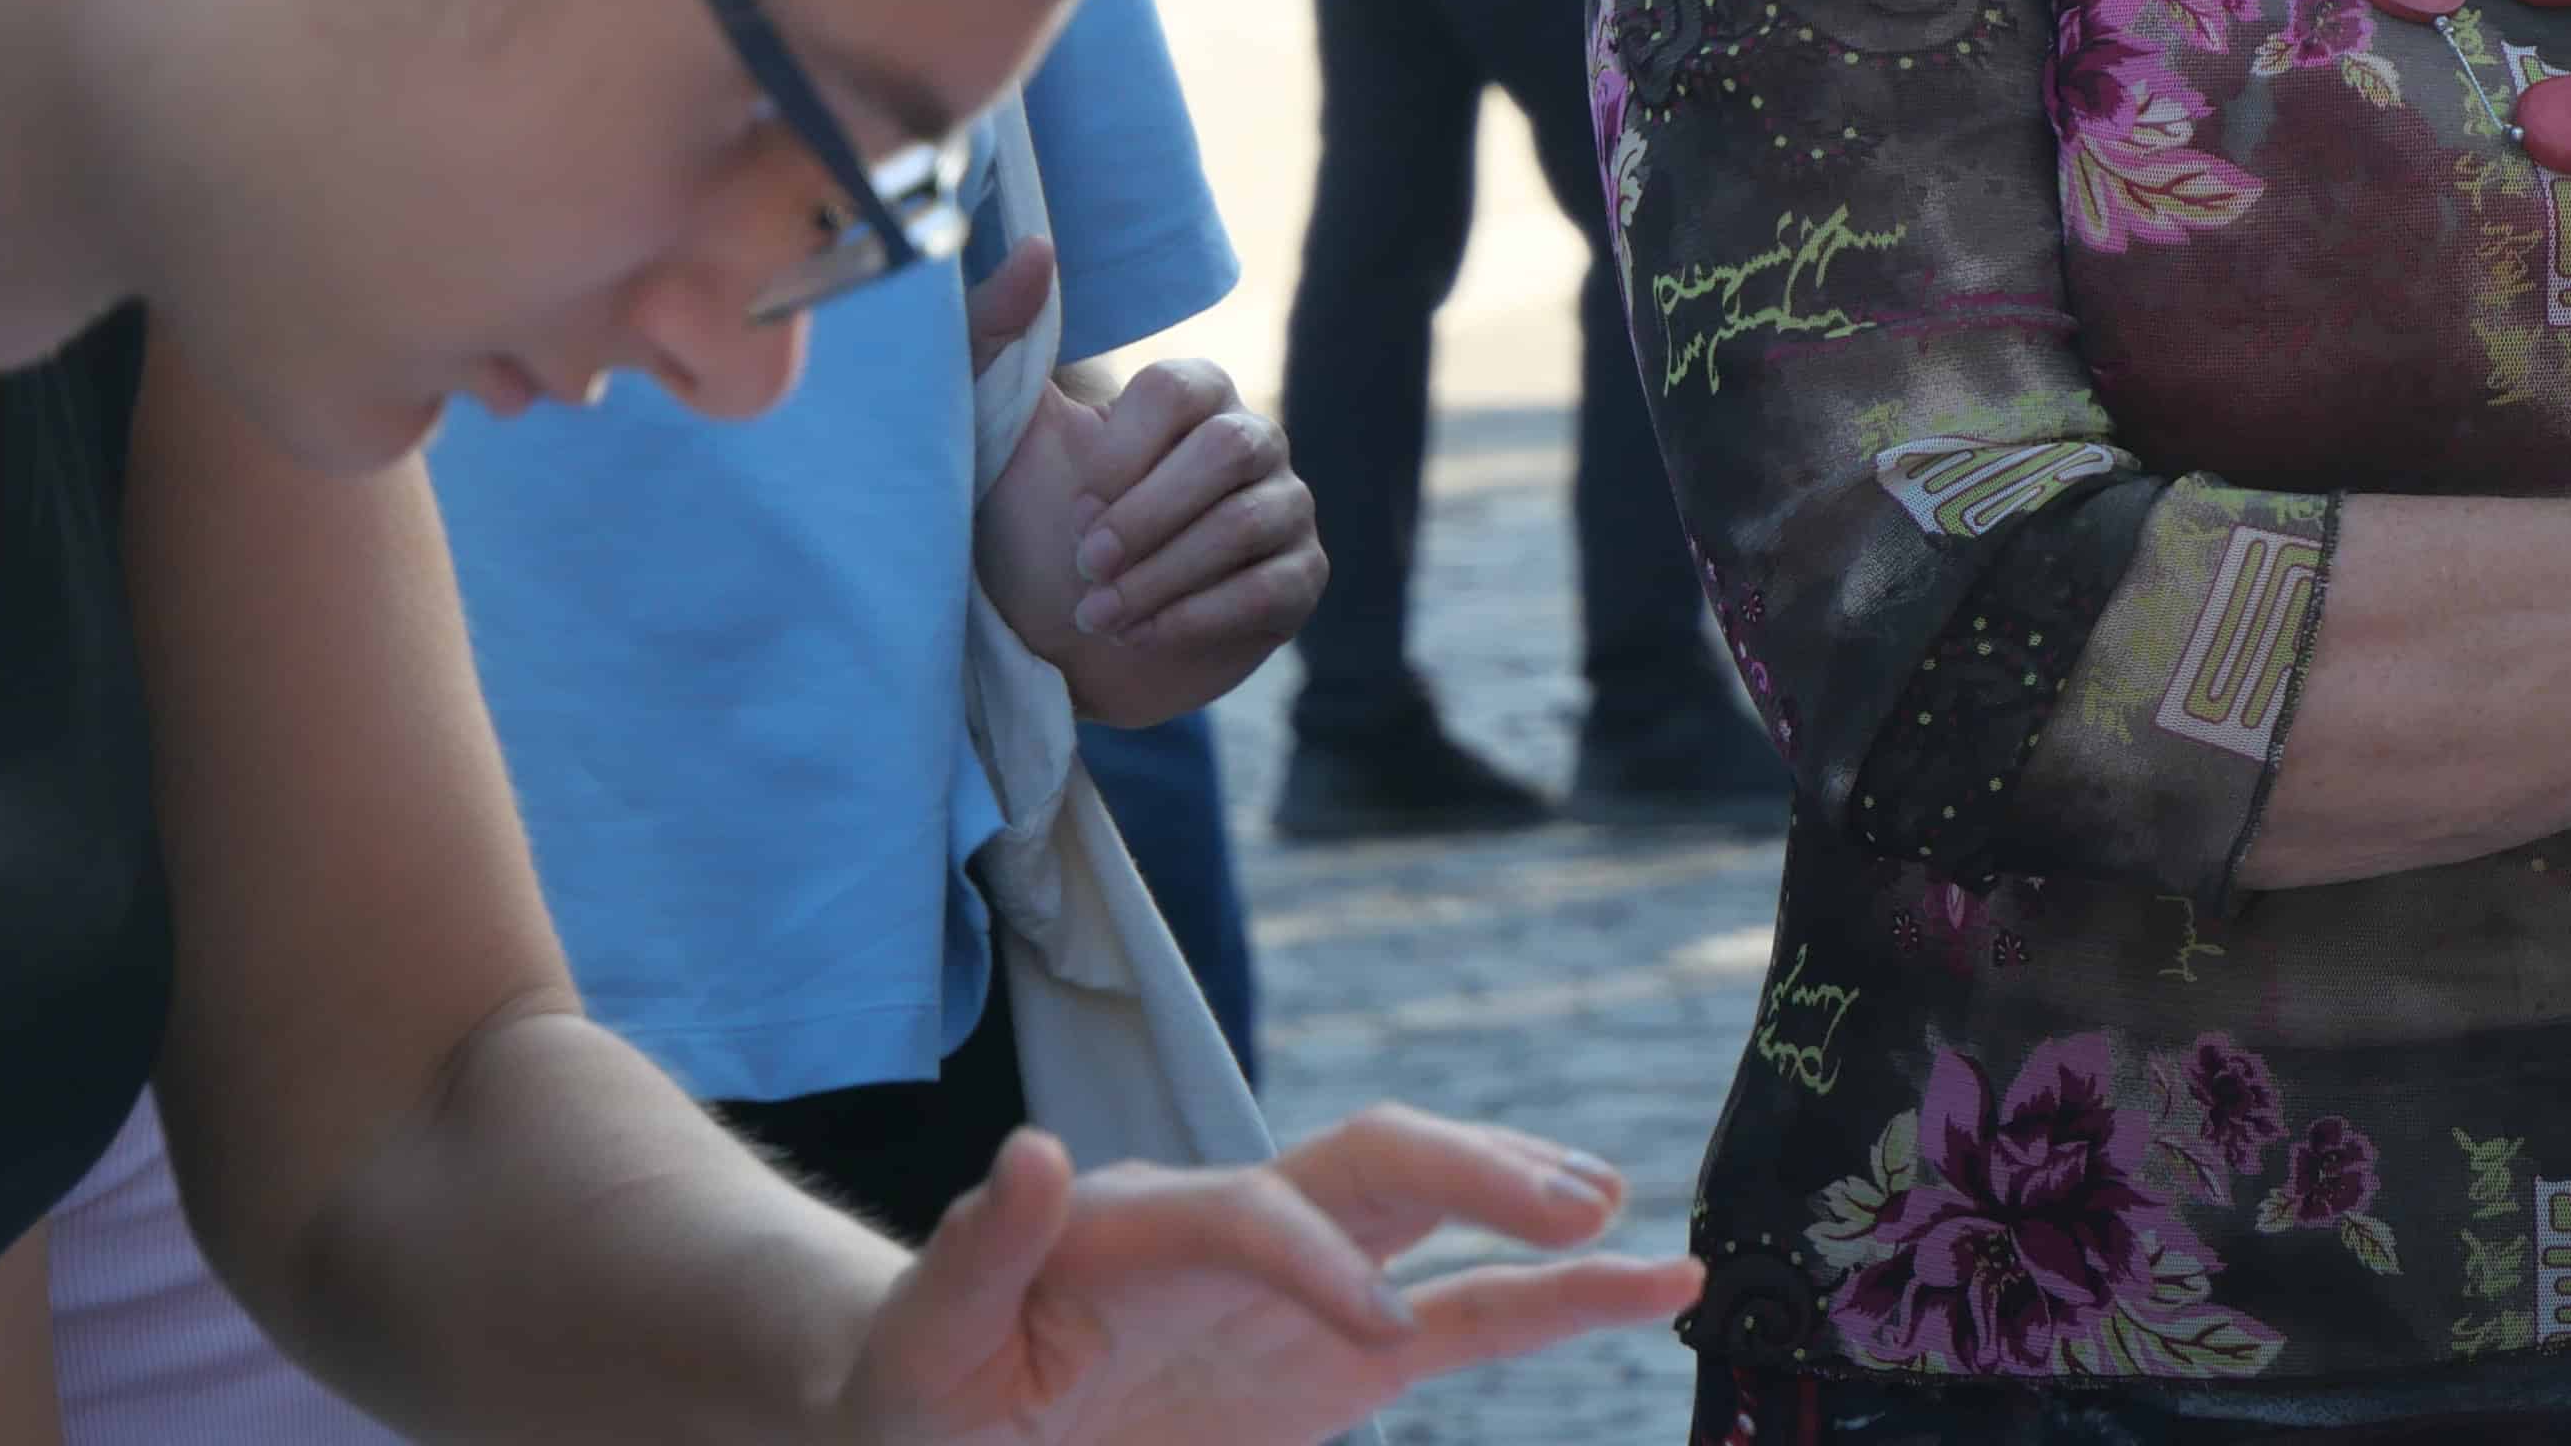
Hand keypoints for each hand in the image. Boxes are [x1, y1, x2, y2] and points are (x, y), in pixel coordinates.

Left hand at [843, 1106, 1700, 1443]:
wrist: (944, 1423)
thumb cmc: (920, 1389)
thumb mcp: (921, 1343)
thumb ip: (975, 1254)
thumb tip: (1031, 1152)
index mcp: (1138, 1221)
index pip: (1247, 1210)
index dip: (1314, 1261)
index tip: (1374, 1337)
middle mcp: (1237, 1227)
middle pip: (1370, 1159)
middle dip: (1468, 1172)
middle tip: (1566, 1208)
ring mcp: (1301, 1285)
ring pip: (1435, 1212)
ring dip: (1525, 1201)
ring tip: (1624, 1221)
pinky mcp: (1339, 1356)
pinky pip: (1466, 1319)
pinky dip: (1557, 1301)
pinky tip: (1650, 1284)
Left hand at [971, 248, 1325, 726]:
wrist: (1060, 645)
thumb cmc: (1031, 530)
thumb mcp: (998, 434)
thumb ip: (995, 333)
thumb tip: (1033, 249)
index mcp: (1192, 392)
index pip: (1179, 388)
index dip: (1123, 452)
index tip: (1075, 500)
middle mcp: (1252, 436)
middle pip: (1228, 451)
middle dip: (1148, 519)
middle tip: (1086, 567)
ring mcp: (1285, 505)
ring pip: (1247, 523)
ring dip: (1162, 577)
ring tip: (1101, 616)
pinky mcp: (1300, 577)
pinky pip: (1273, 586)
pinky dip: (1199, 615)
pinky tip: (1144, 635)